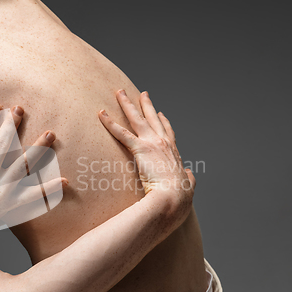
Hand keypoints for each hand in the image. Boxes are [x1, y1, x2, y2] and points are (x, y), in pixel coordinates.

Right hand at [0, 103, 67, 235]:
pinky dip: (48, 190)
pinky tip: (64, 181)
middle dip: (11, 126)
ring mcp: (2, 192)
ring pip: (22, 167)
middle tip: (20, 109)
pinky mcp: (12, 205)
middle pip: (3, 147)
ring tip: (50, 132)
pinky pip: (33, 197)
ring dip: (38, 149)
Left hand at [98, 90, 195, 211]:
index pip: (168, 132)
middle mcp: (164, 143)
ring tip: (119, 92)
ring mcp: (152, 143)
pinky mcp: (140, 148)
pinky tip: (101, 114)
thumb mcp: (188, 186)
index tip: (161, 114)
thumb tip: (189, 174)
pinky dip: (110, 122)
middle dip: (146, 105)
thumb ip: (188, 179)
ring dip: (127, 104)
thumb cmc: (179, 197)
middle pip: (153, 119)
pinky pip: (121, 133)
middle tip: (143, 94)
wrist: (173, 198)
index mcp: (173, 152)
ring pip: (137, 119)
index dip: (164, 122)